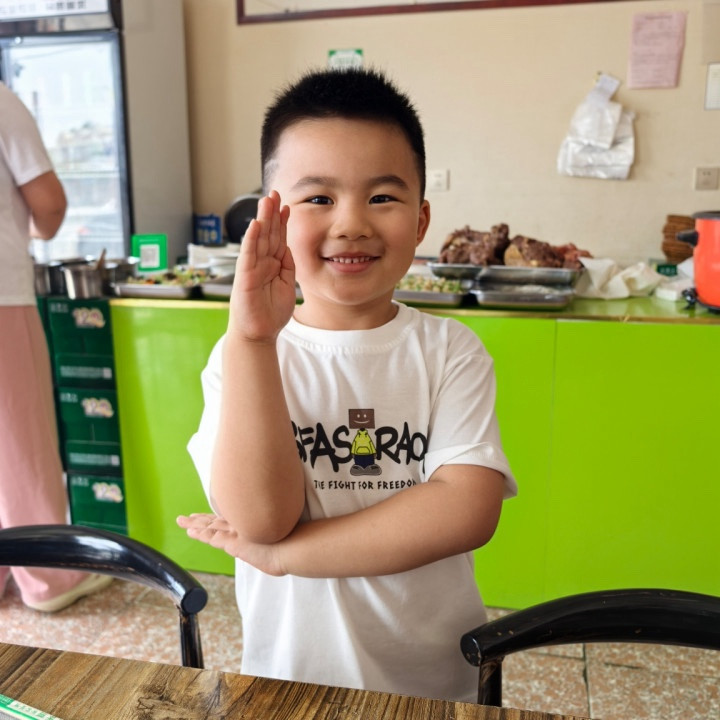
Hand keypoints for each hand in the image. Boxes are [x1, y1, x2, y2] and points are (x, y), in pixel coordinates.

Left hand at [176, 513, 285, 575]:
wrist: (291, 548)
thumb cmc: (289, 547)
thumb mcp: (277, 539)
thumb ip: (269, 540)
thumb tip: (273, 545)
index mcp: (250, 527)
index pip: (230, 521)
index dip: (218, 518)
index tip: (208, 515)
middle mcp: (241, 526)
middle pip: (216, 520)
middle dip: (202, 519)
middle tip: (188, 516)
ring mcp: (236, 533)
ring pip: (210, 527)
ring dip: (195, 524)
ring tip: (182, 521)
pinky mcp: (232, 542)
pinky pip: (211, 536)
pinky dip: (200, 533)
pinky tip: (191, 532)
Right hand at [229, 190, 294, 341]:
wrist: (259, 334)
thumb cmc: (271, 313)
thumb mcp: (287, 285)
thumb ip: (287, 266)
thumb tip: (287, 247)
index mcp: (272, 264)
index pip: (278, 239)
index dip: (282, 222)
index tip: (287, 205)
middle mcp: (261, 263)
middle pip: (268, 234)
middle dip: (271, 213)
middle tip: (275, 192)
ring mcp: (252, 268)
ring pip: (258, 239)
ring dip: (262, 219)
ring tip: (266, 200)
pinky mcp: (244, 277)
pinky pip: (248, 255)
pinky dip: (251, 240)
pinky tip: (255, 226)